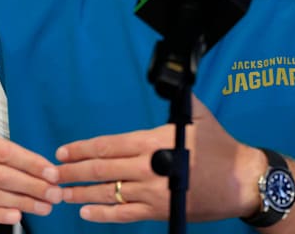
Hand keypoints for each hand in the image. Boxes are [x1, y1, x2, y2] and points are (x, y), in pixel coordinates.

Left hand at [55, 94, 263, 222]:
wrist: (241, 182)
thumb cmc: (220, 147)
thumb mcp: (199, 116)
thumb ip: (179, 101)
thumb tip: (169, 79)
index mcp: (155, 142)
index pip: (109, 146)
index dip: (83, 149)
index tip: (64, 151)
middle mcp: (150, 168)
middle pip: (103, 170)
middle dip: (74, 171)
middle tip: (53, 173)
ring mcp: (153, 193)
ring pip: (109, 194)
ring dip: (82, 194)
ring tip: (62, 194)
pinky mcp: (160, 211)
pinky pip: (125, 215)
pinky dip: (103, 215)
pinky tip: (86, 213)